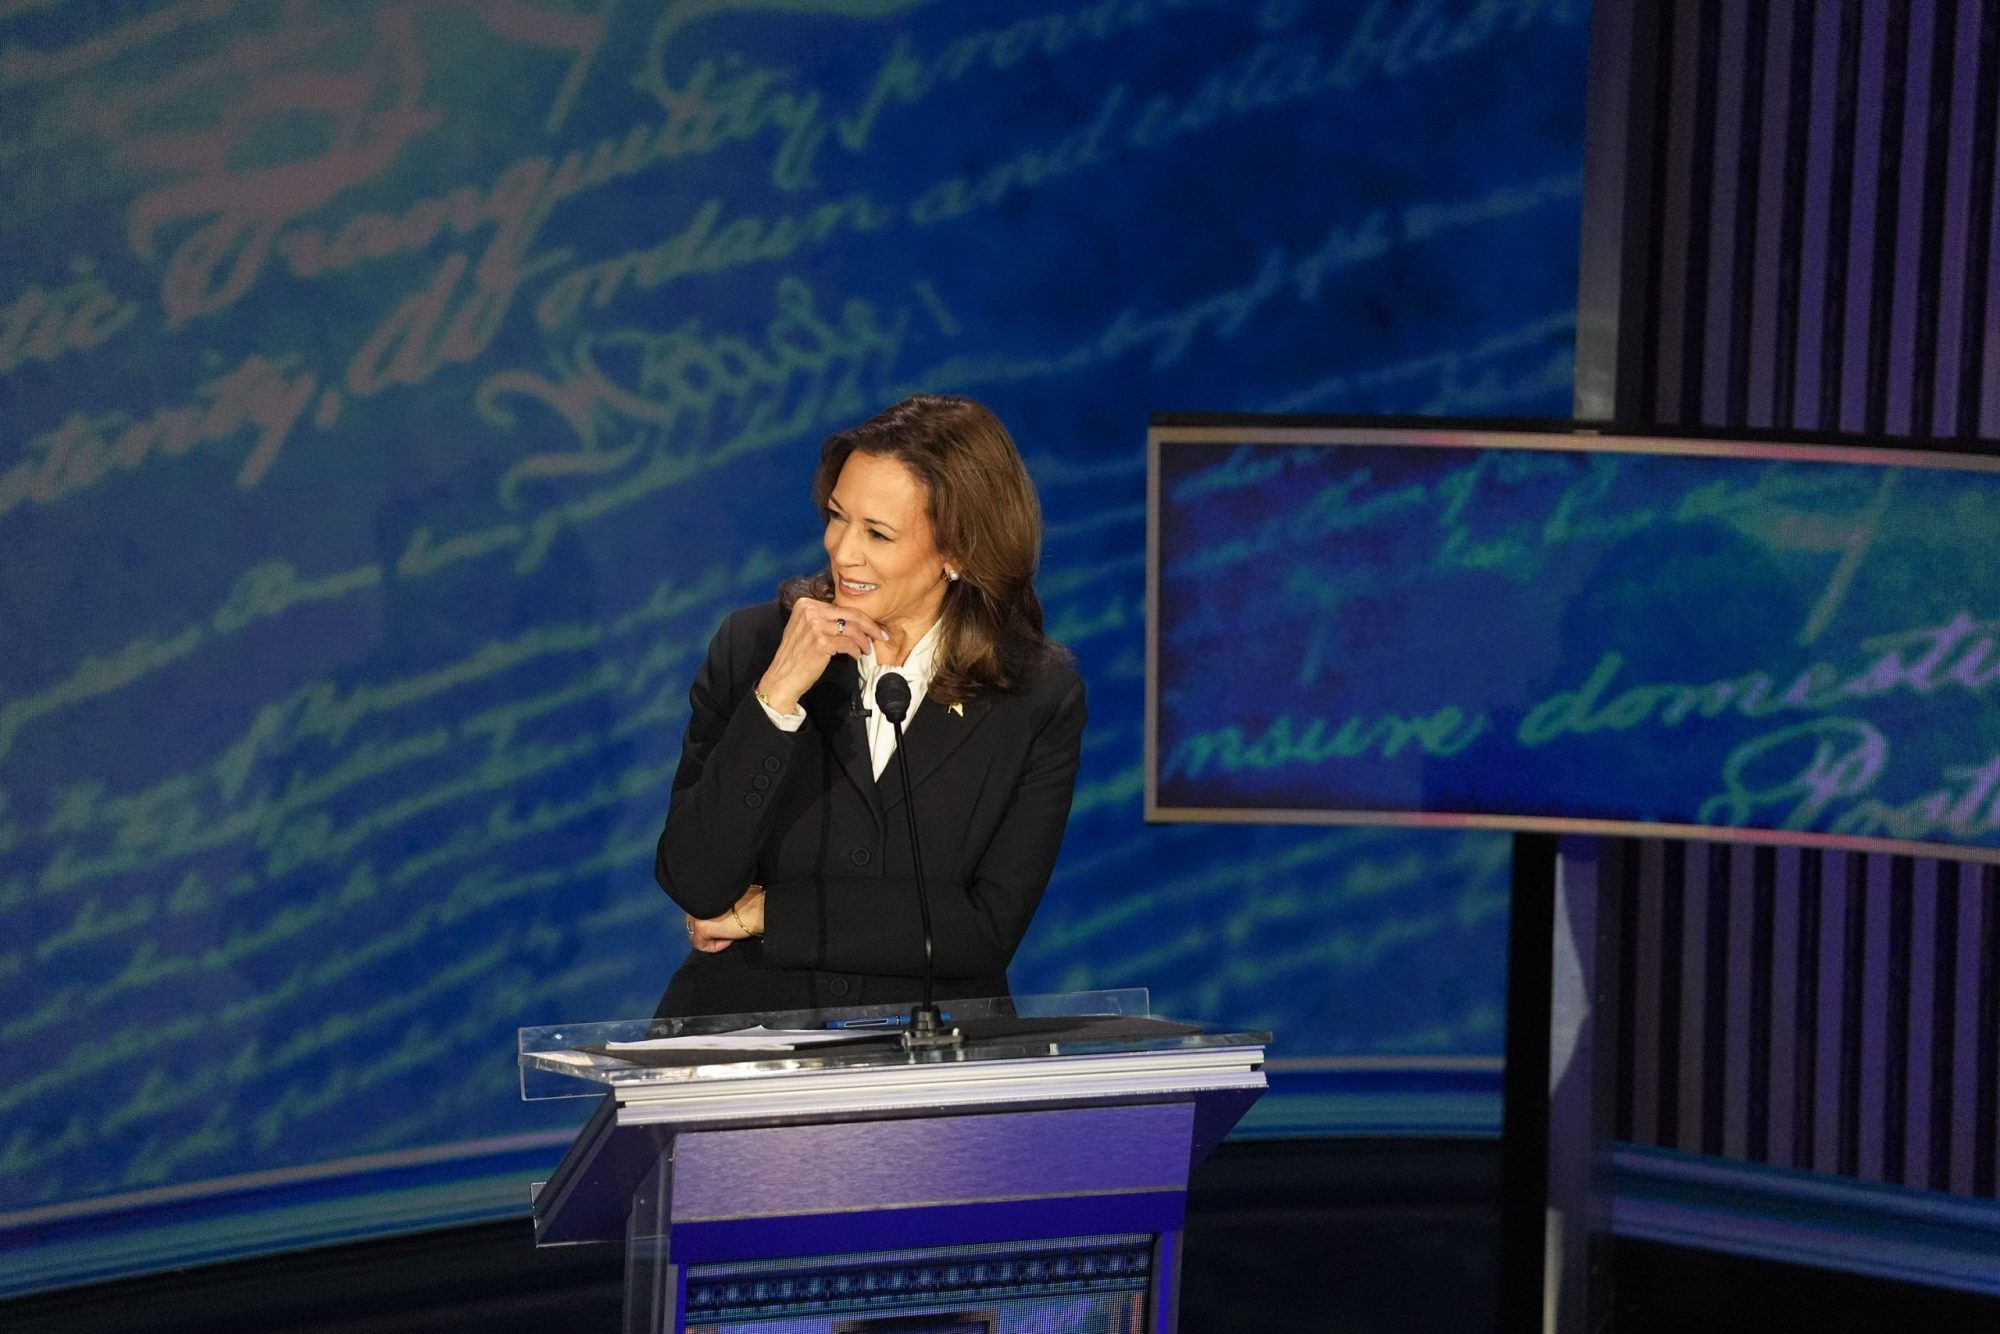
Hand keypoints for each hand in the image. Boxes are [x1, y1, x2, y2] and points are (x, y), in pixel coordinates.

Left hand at [685, 885, 764, 951]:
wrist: (759, 909)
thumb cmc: (751, 905)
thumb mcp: (729, 902)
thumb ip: (717, 906)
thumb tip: (714, 918)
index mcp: (704, 893)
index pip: (698, 911)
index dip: (712, 919)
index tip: (726, 921)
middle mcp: (696, 902)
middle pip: (693, 923)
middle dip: (709, 929)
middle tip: (726, 929)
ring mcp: (696, 914)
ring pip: (696, 934)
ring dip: (711, 937)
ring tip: (729, 933)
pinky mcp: (701, 927)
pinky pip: (701, 945)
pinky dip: (715, 946)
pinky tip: (728, 939)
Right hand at [755, 597, 887, 712]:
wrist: (783, 677)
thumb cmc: (797, 656)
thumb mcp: (804, 628)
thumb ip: (823, 618)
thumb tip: (853, 619)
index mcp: (805, 604)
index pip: (842, 607)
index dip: (861, 617)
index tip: (873, 626)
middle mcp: (810, 611)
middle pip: (851, 615)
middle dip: (870, 626)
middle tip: (881, 635)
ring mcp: (815, 626)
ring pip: (853, 630)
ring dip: (864, 641)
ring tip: (867, 649)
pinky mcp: (821, 642)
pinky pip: (849, 644)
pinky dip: (856, 650)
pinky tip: (856, 655)